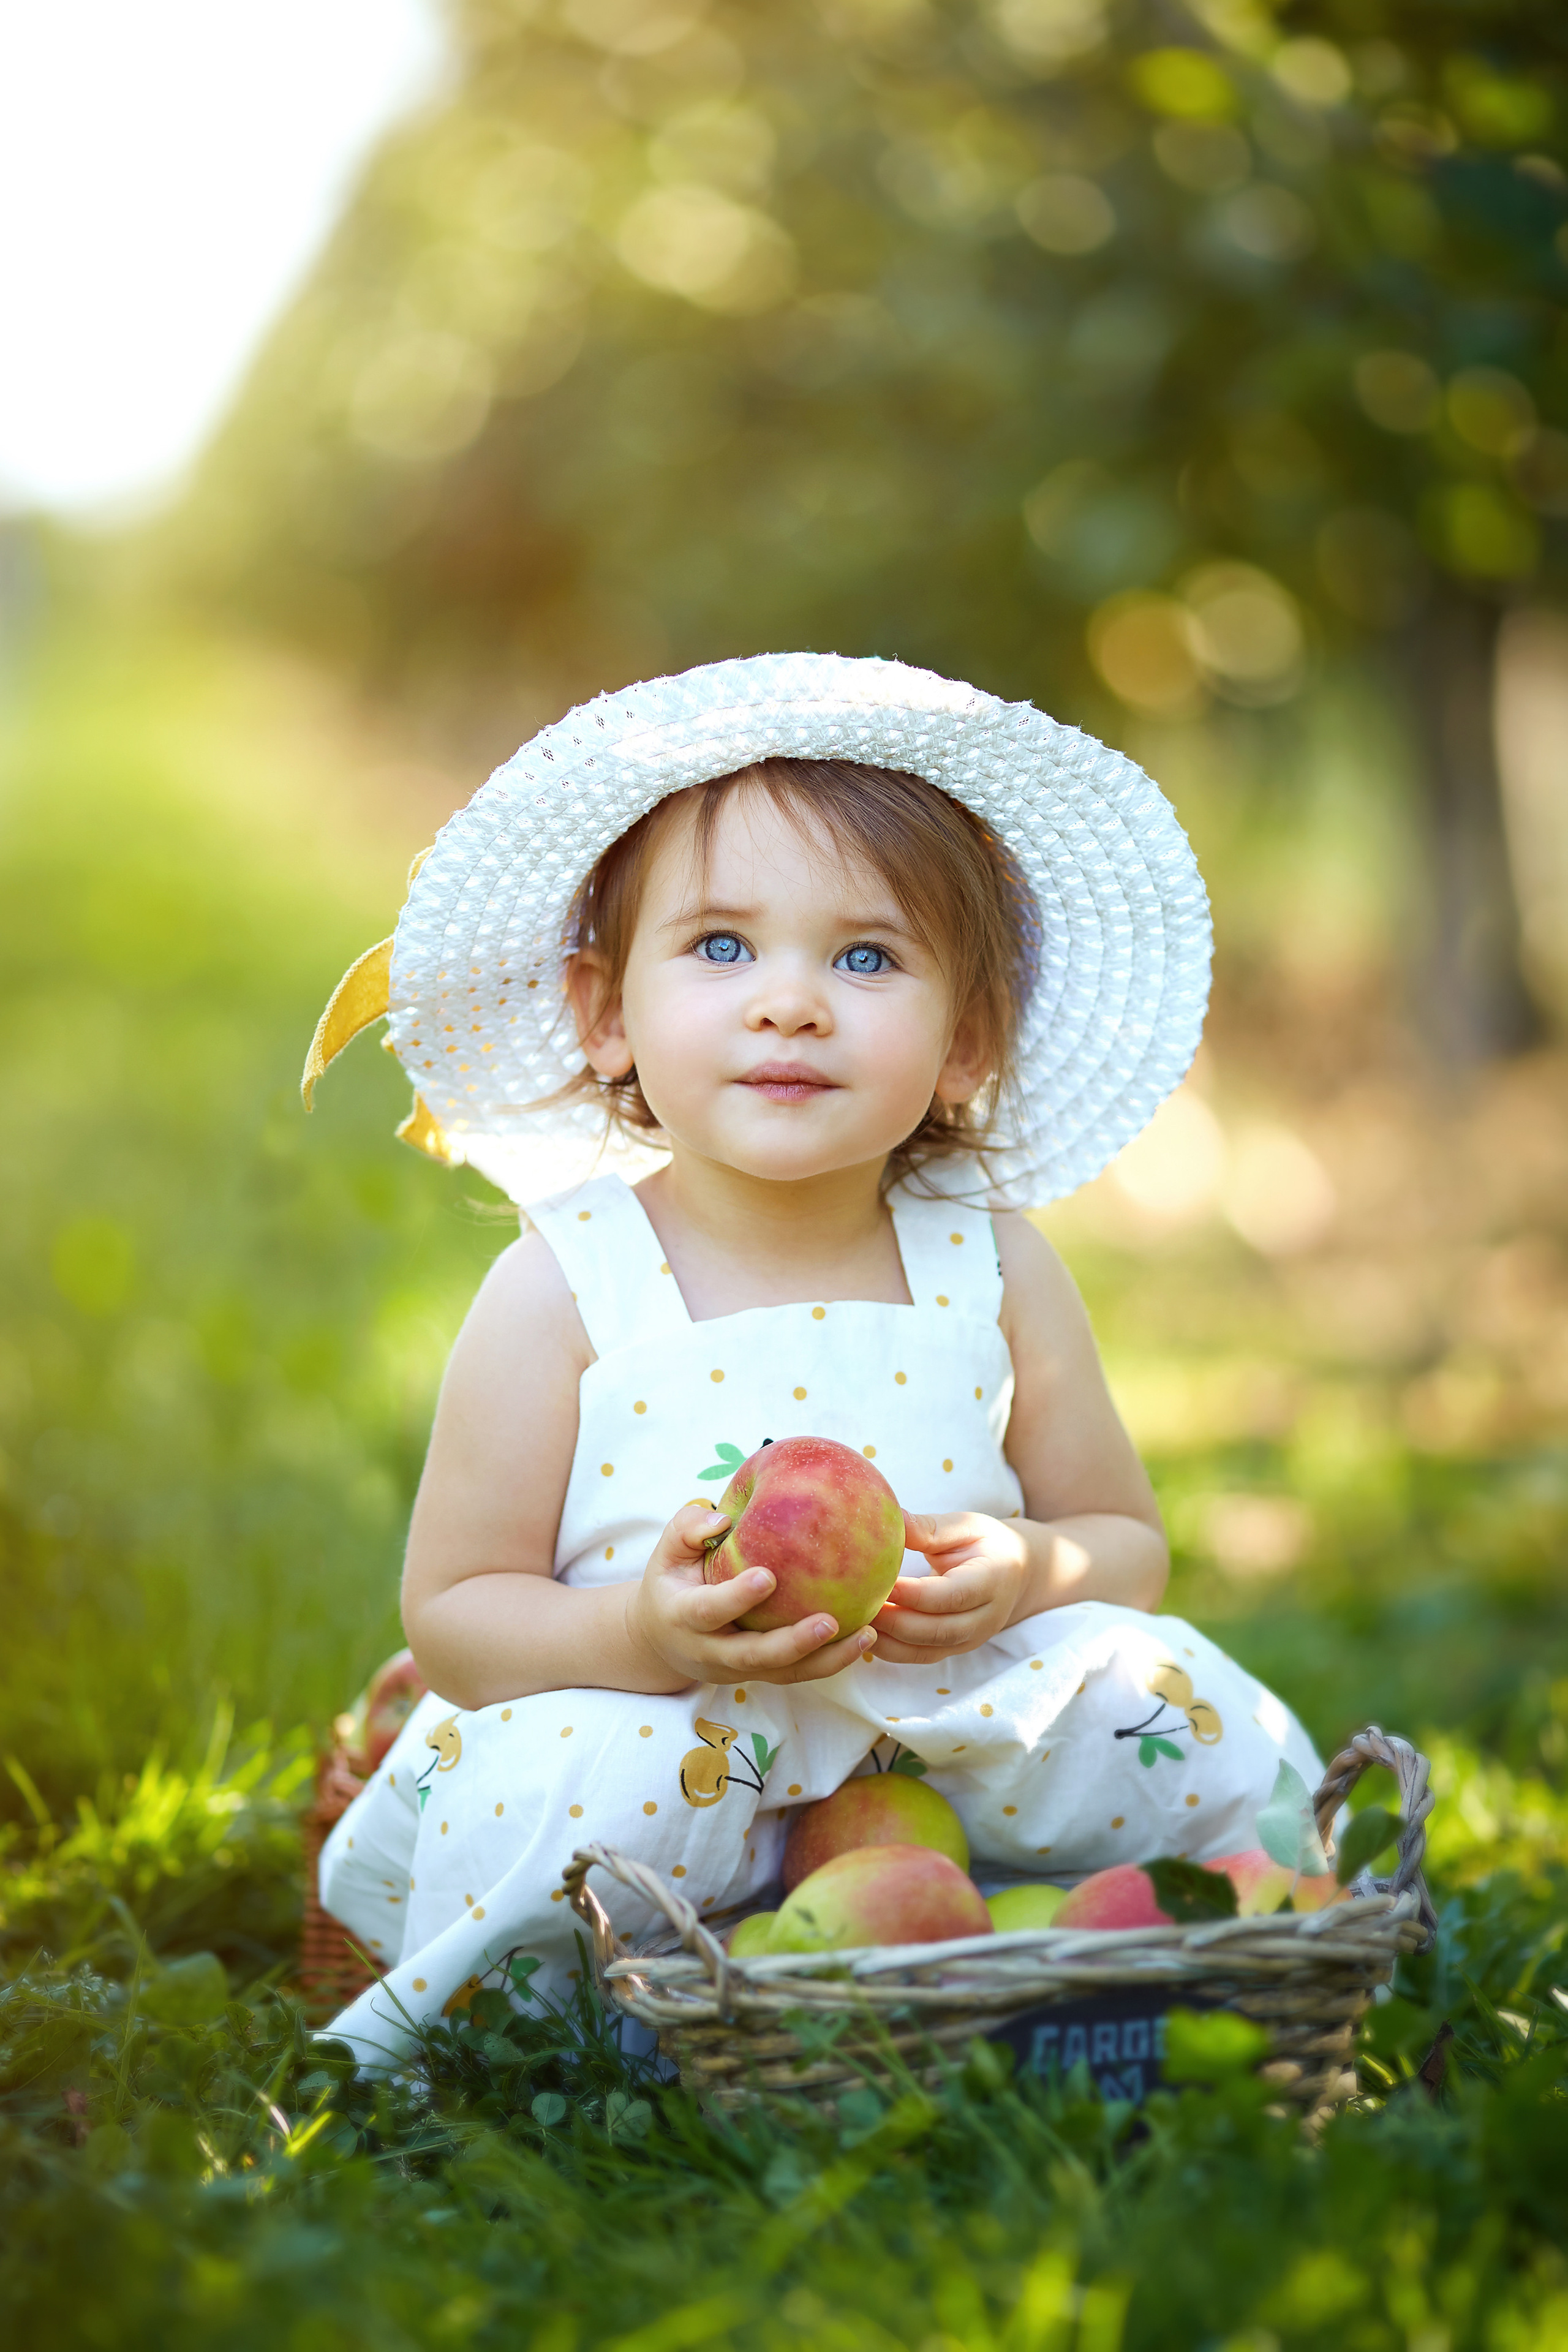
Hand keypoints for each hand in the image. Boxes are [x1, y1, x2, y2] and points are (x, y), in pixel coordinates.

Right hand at [625, 1504, 876, 1689]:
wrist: (660, 1639)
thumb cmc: (670, 1582)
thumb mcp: (666, 1552)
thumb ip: (687, 1529)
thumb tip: (724, 1519)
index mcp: (684, 1617)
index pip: (709, 1611)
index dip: (737, 1598)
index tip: (768, 1577)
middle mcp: (711, 1651)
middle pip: (755, 1656)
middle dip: (793, 1643)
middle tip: (830, 1622)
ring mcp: (738, 1669)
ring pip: (784, 1672)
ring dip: (827, 1659)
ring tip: (867, 1635)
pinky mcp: (761, 1675)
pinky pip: (798, 1673)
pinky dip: (831, 1659)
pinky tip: (865, 1637)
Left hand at [870, 1512, 1031, 1663]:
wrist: (1018, 1573)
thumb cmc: (987, 1542)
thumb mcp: (967, 1526)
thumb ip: (930, 1527)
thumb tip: (890, 1516)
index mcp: (992, 1580)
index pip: (951, 1595)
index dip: (914, 1594)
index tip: (879, 1583)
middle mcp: (985, 1618)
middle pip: (936, 1630)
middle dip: (894, 1621)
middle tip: (856, 1604)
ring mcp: (971, 1640)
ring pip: (925, 1650)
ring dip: (887, 1640)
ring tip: (854, 1620)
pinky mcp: (954, 1650)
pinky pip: (919, 1656)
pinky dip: (890, 1649)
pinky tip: (863, 1632)